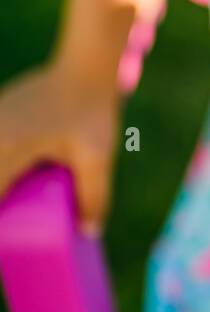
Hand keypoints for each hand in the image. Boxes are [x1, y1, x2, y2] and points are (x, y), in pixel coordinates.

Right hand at [0, 57, 119, 233]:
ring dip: (4, 190)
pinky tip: (14, 185)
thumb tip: (90, 232)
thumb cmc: (91, 109)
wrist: (86, 65)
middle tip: (14, 232)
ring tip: (15, 207)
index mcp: (5, 147)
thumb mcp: (97, 155)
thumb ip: (94, 195)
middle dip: (3, 207)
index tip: (7, 246)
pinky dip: (4, 170)